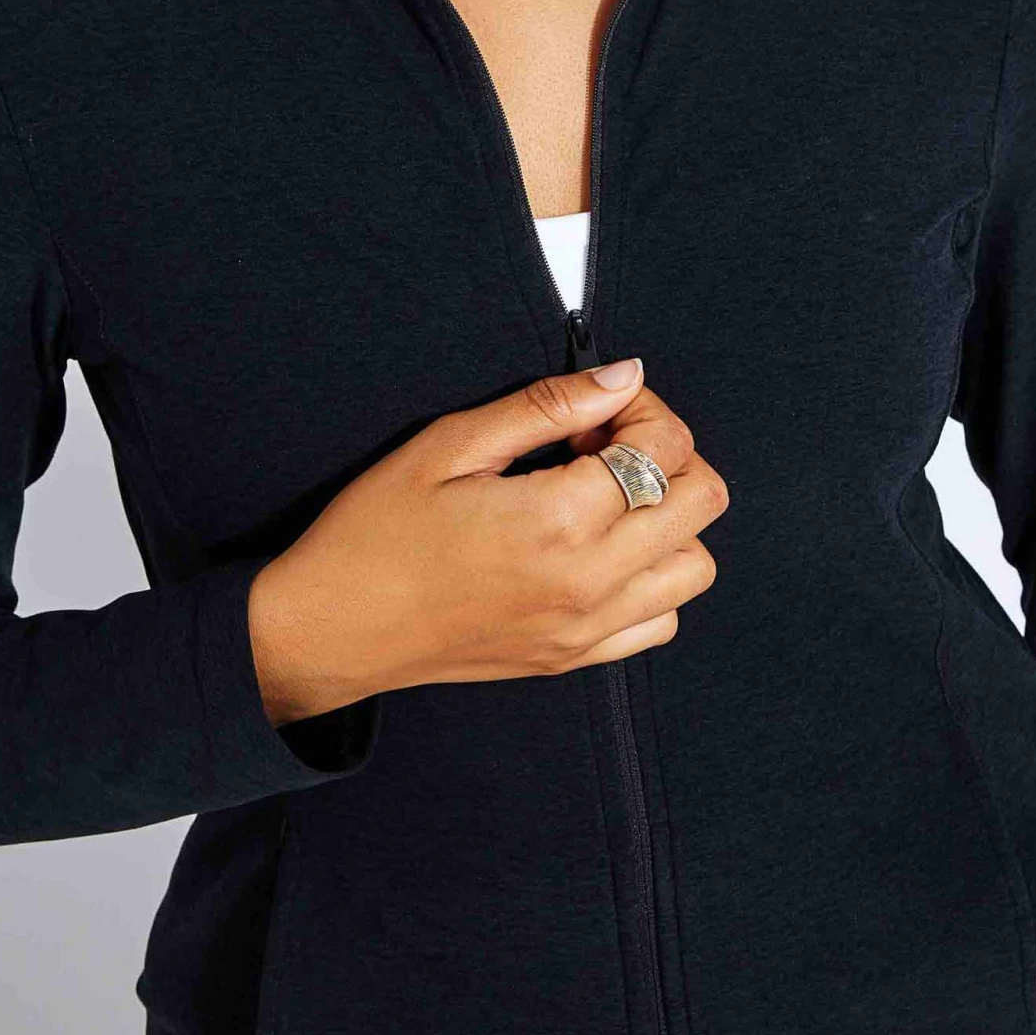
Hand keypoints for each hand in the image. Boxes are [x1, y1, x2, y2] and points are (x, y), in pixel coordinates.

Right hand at [248, 357, 727, 724]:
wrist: (332, 628)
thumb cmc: (375, 530)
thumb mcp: (451, 444)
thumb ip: (547, 406)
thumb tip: (623, 375)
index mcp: (558, 520)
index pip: (666, 448)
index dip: (640, 407)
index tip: (588, 409)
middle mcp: (588, 582)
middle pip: (703, 502)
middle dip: (666, 452)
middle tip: (599, 443)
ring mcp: (586, 629)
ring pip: (695, 565)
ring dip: (668, 516)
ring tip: (600, 496)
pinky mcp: (573, 659)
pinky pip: (660, 620)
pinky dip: (652, 578)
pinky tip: (596, 548)